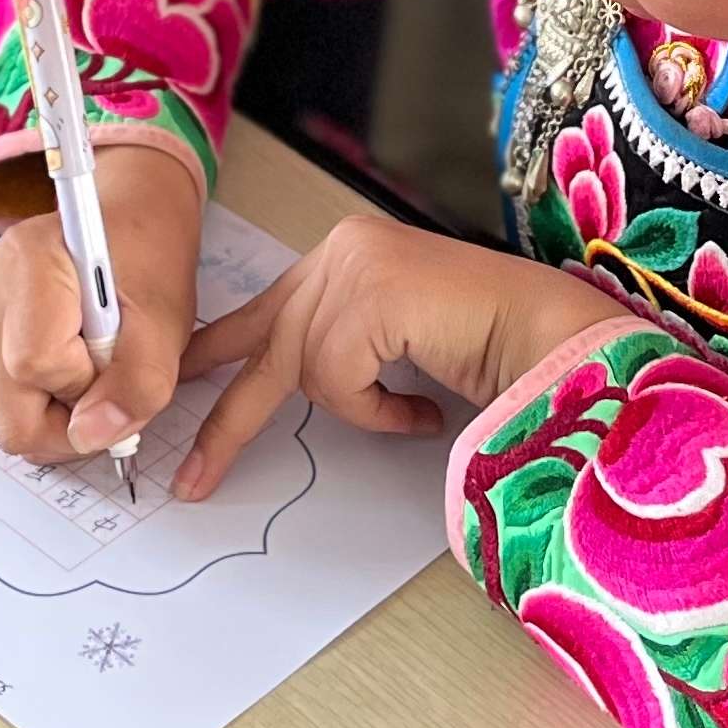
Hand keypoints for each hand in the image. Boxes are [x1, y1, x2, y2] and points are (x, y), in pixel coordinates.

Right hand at [0, 145, 201, 469]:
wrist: (134, 214)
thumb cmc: (152, 256)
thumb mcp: (166, 322)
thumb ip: (137, 383)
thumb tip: (90, 437)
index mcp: (32, 263)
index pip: (34, 366)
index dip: (83, 389)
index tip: (118, 369)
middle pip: (10, 407)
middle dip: (69, 418)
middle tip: (111, 387)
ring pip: (9, 408)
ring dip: (62, 406)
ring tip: (100, 364)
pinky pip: (11, 392)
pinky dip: (50, 393)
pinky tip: (80, 360)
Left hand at [174, 212, 619, 502]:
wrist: (549, 335)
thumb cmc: (484, 345)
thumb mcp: (388, 342)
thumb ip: (340, 347)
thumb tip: (286, 387)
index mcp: (343, 254)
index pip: (262, 309)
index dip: (218, 355)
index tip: (179, 385)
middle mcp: (341, 249)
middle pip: (262, 345)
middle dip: (228, 421)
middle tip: (191, 478)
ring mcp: (354, 267)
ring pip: (306, 371)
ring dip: (359, 407)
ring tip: (410, 408)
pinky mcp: (371, 296)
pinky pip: (341, 383)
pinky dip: (379, 409)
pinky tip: (422, 404)